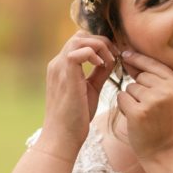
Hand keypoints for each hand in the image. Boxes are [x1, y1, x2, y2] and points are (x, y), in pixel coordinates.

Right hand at [40, 30, 118, 159]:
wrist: (62, 137)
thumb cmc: (75, 118)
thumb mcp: (90, 90)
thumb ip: (98, 74)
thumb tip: (110, 62)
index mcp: (62, 67)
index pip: (80, 41)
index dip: (99, 44)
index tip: (114, 57)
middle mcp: (57, 63)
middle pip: (80, 35)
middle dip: (101, 41)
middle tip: (115, 56)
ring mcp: (59, 68)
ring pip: (80, 39)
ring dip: (100, 46)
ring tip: (109, 62)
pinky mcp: (65, 75)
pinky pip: (79, 51)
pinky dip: (94, 54)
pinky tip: (103, 67)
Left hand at [117, 51, 172, 159]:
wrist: (168, 152)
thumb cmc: (166, 122)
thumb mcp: (169, 97)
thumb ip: (153, 77)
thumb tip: (128, 56)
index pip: (153, 63)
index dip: (137, 59)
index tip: (125, 54)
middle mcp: (167, 90)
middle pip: (140, 76)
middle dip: (138, 88)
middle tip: (150, 108)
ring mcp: (153, 101)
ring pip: (130, 88)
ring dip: (132, 99)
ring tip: (145, 114)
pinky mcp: (139, 113)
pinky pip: (122, 98)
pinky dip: (124, 107)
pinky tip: (136, 119)